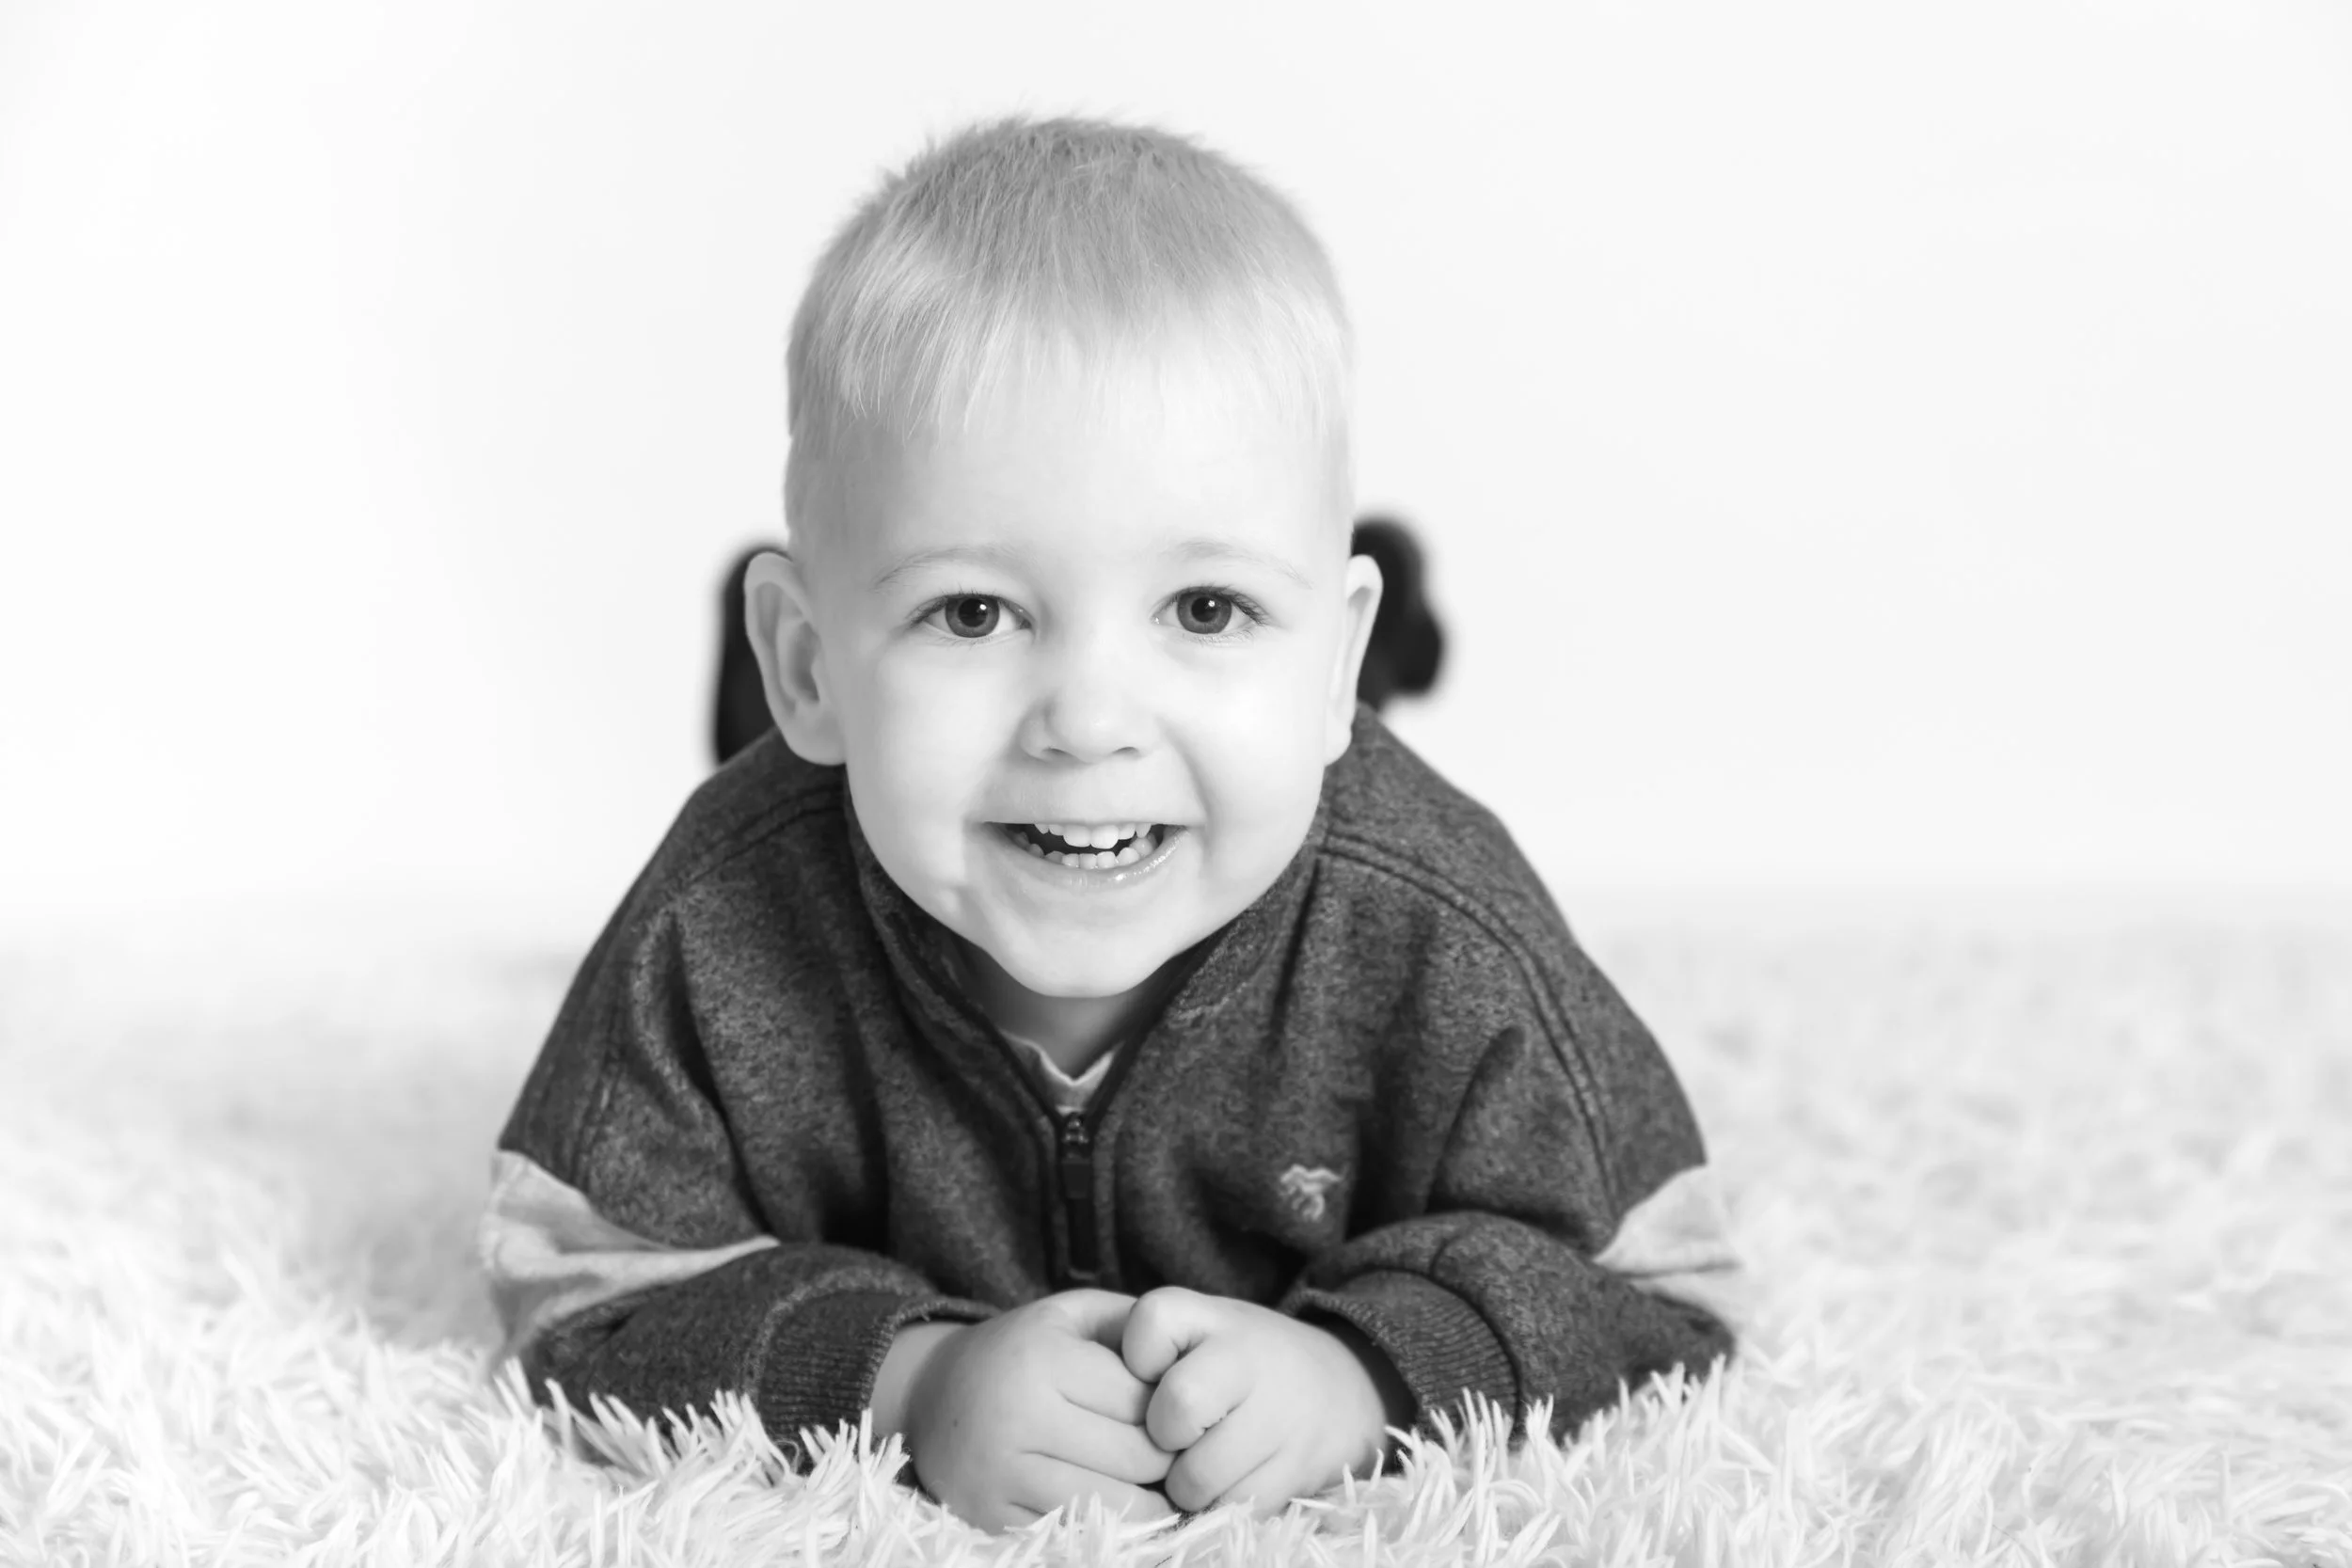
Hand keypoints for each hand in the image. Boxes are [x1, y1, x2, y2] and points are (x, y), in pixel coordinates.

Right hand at [890, 1290, 1175, 1531]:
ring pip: (1114, 1504)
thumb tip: (1194, 1354)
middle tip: (1180, 1456)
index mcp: (1041, 1360)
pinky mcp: (992, 1518)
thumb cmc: (1019, 1350)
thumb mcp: (1069, 1314)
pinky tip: (1120, 1507)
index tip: (1182, 1413)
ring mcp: (1001, 1476)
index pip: (1141, 1400)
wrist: (930, 1396)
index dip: (1173, 1410)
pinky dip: (1109, 1527)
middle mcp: (1016, 1418)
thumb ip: (1133, 1322)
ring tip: (1159, 1486)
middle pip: (1135, 1456)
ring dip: (1150, 1502)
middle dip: (1167, 1459)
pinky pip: (1075, 1533)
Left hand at [1120, 1287, 1405, 1513]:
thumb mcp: (1198, 1331)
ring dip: (1187, 1486)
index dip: (1138, 1359)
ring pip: (1199, 1476)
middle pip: (1177, 1407)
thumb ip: (1143, 1350)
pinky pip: (1235, 1507)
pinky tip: (1230, 1483)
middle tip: (1174, 1439)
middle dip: (1162, 1437)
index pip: (1150, 1323)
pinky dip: (1222, 1508)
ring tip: (1198, 1467)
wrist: (1339, 1387)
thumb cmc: (1236, 1365)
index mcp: (1211, 1316)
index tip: (1153, 1375)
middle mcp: (1249, 1356)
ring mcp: (1280, 1413)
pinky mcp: (1299, 1466)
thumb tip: (1088, 1411)